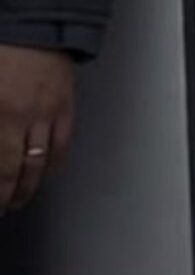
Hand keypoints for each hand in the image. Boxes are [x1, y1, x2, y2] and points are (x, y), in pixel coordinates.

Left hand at [0, 44, 74, 212]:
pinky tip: (46, 173)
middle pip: (19, 171)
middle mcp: (25, 118)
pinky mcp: (65, 108)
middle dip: (10, 195)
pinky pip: (62, 146)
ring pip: (42, 163)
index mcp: (0, 114)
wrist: (32, 24)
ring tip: (21, 198)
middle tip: (5, 206)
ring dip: (31, 186)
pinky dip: (53, 165)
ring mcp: (48, 115)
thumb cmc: (1, 51)